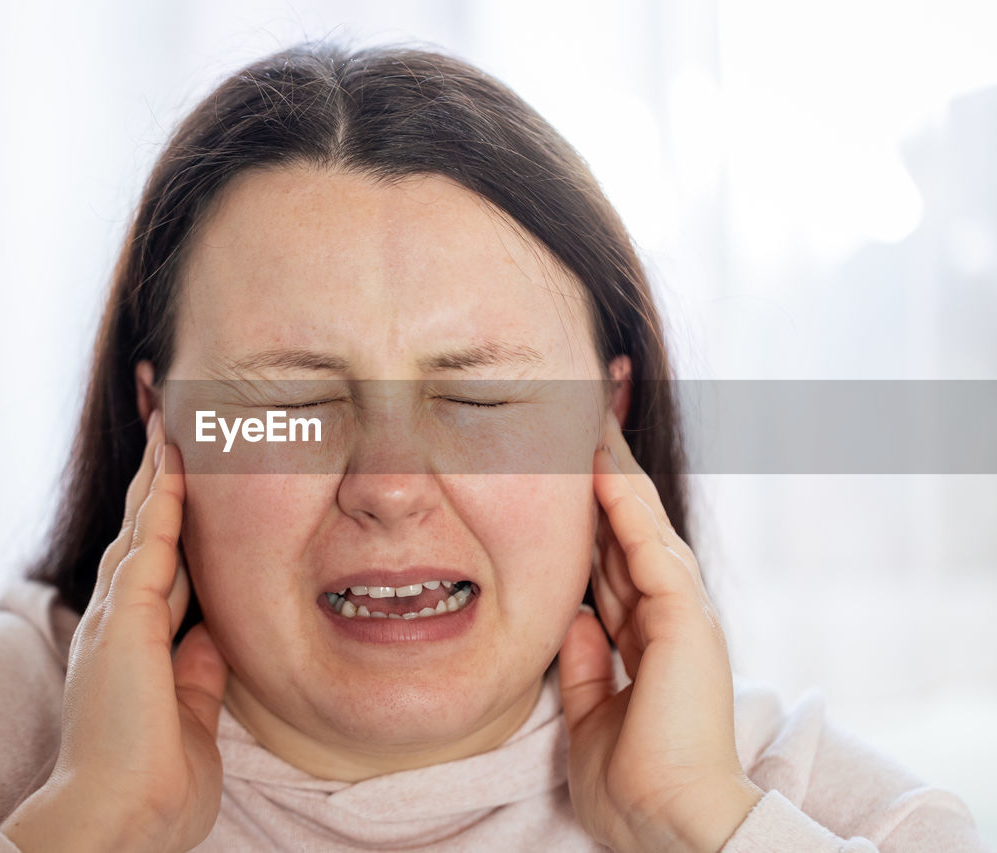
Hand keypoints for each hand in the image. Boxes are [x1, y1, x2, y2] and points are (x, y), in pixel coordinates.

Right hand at [1, 411, 228, 852]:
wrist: (121, 821)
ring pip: (143, 521)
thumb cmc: (154, 783)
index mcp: (131, 641)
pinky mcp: (125, 620)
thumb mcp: (190, 711)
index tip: (180, 468)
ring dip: (156, 467)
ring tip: (164, 413)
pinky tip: (174, 457)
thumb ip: (198, 667)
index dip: (167, 512)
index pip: (154, 558)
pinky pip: (150, 541)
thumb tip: (216, 634)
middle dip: (155, 470)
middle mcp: (117, 618)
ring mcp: (116, 616)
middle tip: (160, 413)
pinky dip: (163, 496)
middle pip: (142, 525)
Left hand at [558, 411, 762, 852]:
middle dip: (603, 481)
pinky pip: (648, 545)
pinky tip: (600, 464)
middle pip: (627, 532)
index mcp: (646, 641)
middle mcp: (666, 618)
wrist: (666, 822)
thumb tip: (571, 619)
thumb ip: (583, 664)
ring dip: (614, 475)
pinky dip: (624, 503)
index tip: (565, 476)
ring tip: (589, 424)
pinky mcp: (684, 616)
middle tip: (580, 425)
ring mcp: (680, 613)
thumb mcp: (590, 714)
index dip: (589, 520)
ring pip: (641, 526)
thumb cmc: (632, 783)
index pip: (611, 563)